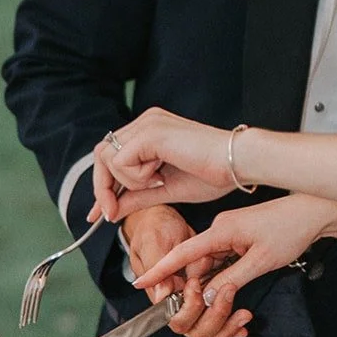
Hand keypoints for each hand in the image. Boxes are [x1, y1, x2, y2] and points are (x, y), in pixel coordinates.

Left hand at [91, 107, 235, 222]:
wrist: (238, 164)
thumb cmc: (212, 175)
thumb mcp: (165, 190)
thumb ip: (137, 197)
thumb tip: (111, 211)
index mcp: (151, 130)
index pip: (112, 155)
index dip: (102, 185)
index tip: (99, 215)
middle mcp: (145, 121)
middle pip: (102, 154)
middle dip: (103, 187)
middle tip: (112, 213)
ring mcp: (147, 123)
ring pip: (108, 157)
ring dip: (127, 181)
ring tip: (157, 182)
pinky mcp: (150, 132)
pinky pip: (122, 161)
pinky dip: (137, 177)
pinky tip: (161, 175)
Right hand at [133, 195, 336, 335]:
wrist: (314, 212)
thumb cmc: (291, 229)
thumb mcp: (261, 260)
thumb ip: (230, 279)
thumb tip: (203, 297)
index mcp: (220, 231)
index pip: (182, 253)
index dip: (160, 269)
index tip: (140, 281)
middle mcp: (218, 233)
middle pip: (193, 271)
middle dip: (200, 297)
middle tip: (226, 312)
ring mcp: (226, 238)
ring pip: (206, 274)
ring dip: (215, 296)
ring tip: (240, 315)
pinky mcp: (235, 243)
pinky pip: (219, 269)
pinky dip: (224, 287)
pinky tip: (237, 304)